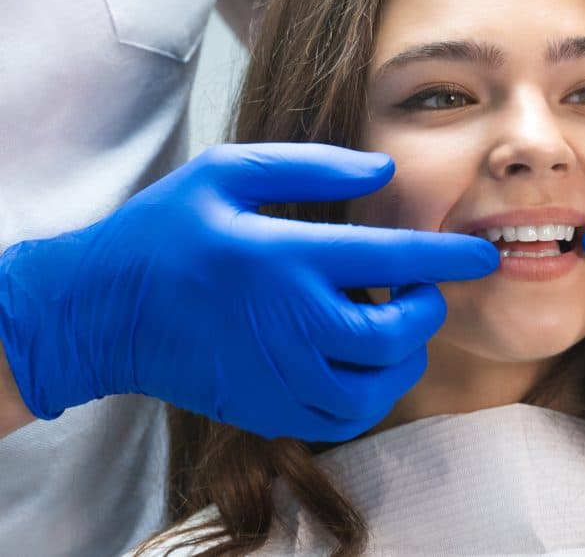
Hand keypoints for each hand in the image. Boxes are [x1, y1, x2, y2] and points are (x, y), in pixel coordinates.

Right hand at [0, 143, 497, 439]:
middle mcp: (289, 324)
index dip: (448, 256)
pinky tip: (367, 363)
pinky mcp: (268, 409)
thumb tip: (383, 170)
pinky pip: (347, 418)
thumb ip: (310, 167)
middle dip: (429, 311)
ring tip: (399, 326)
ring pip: (377, 385)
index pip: (391, 260)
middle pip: (394, 334)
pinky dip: (375, 393)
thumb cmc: (164, 231)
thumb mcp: (224, 172)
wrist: (100, 312)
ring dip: (406, 355)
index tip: (484, 253)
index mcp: (283, 258)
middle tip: (425, 291)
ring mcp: (279, 375)